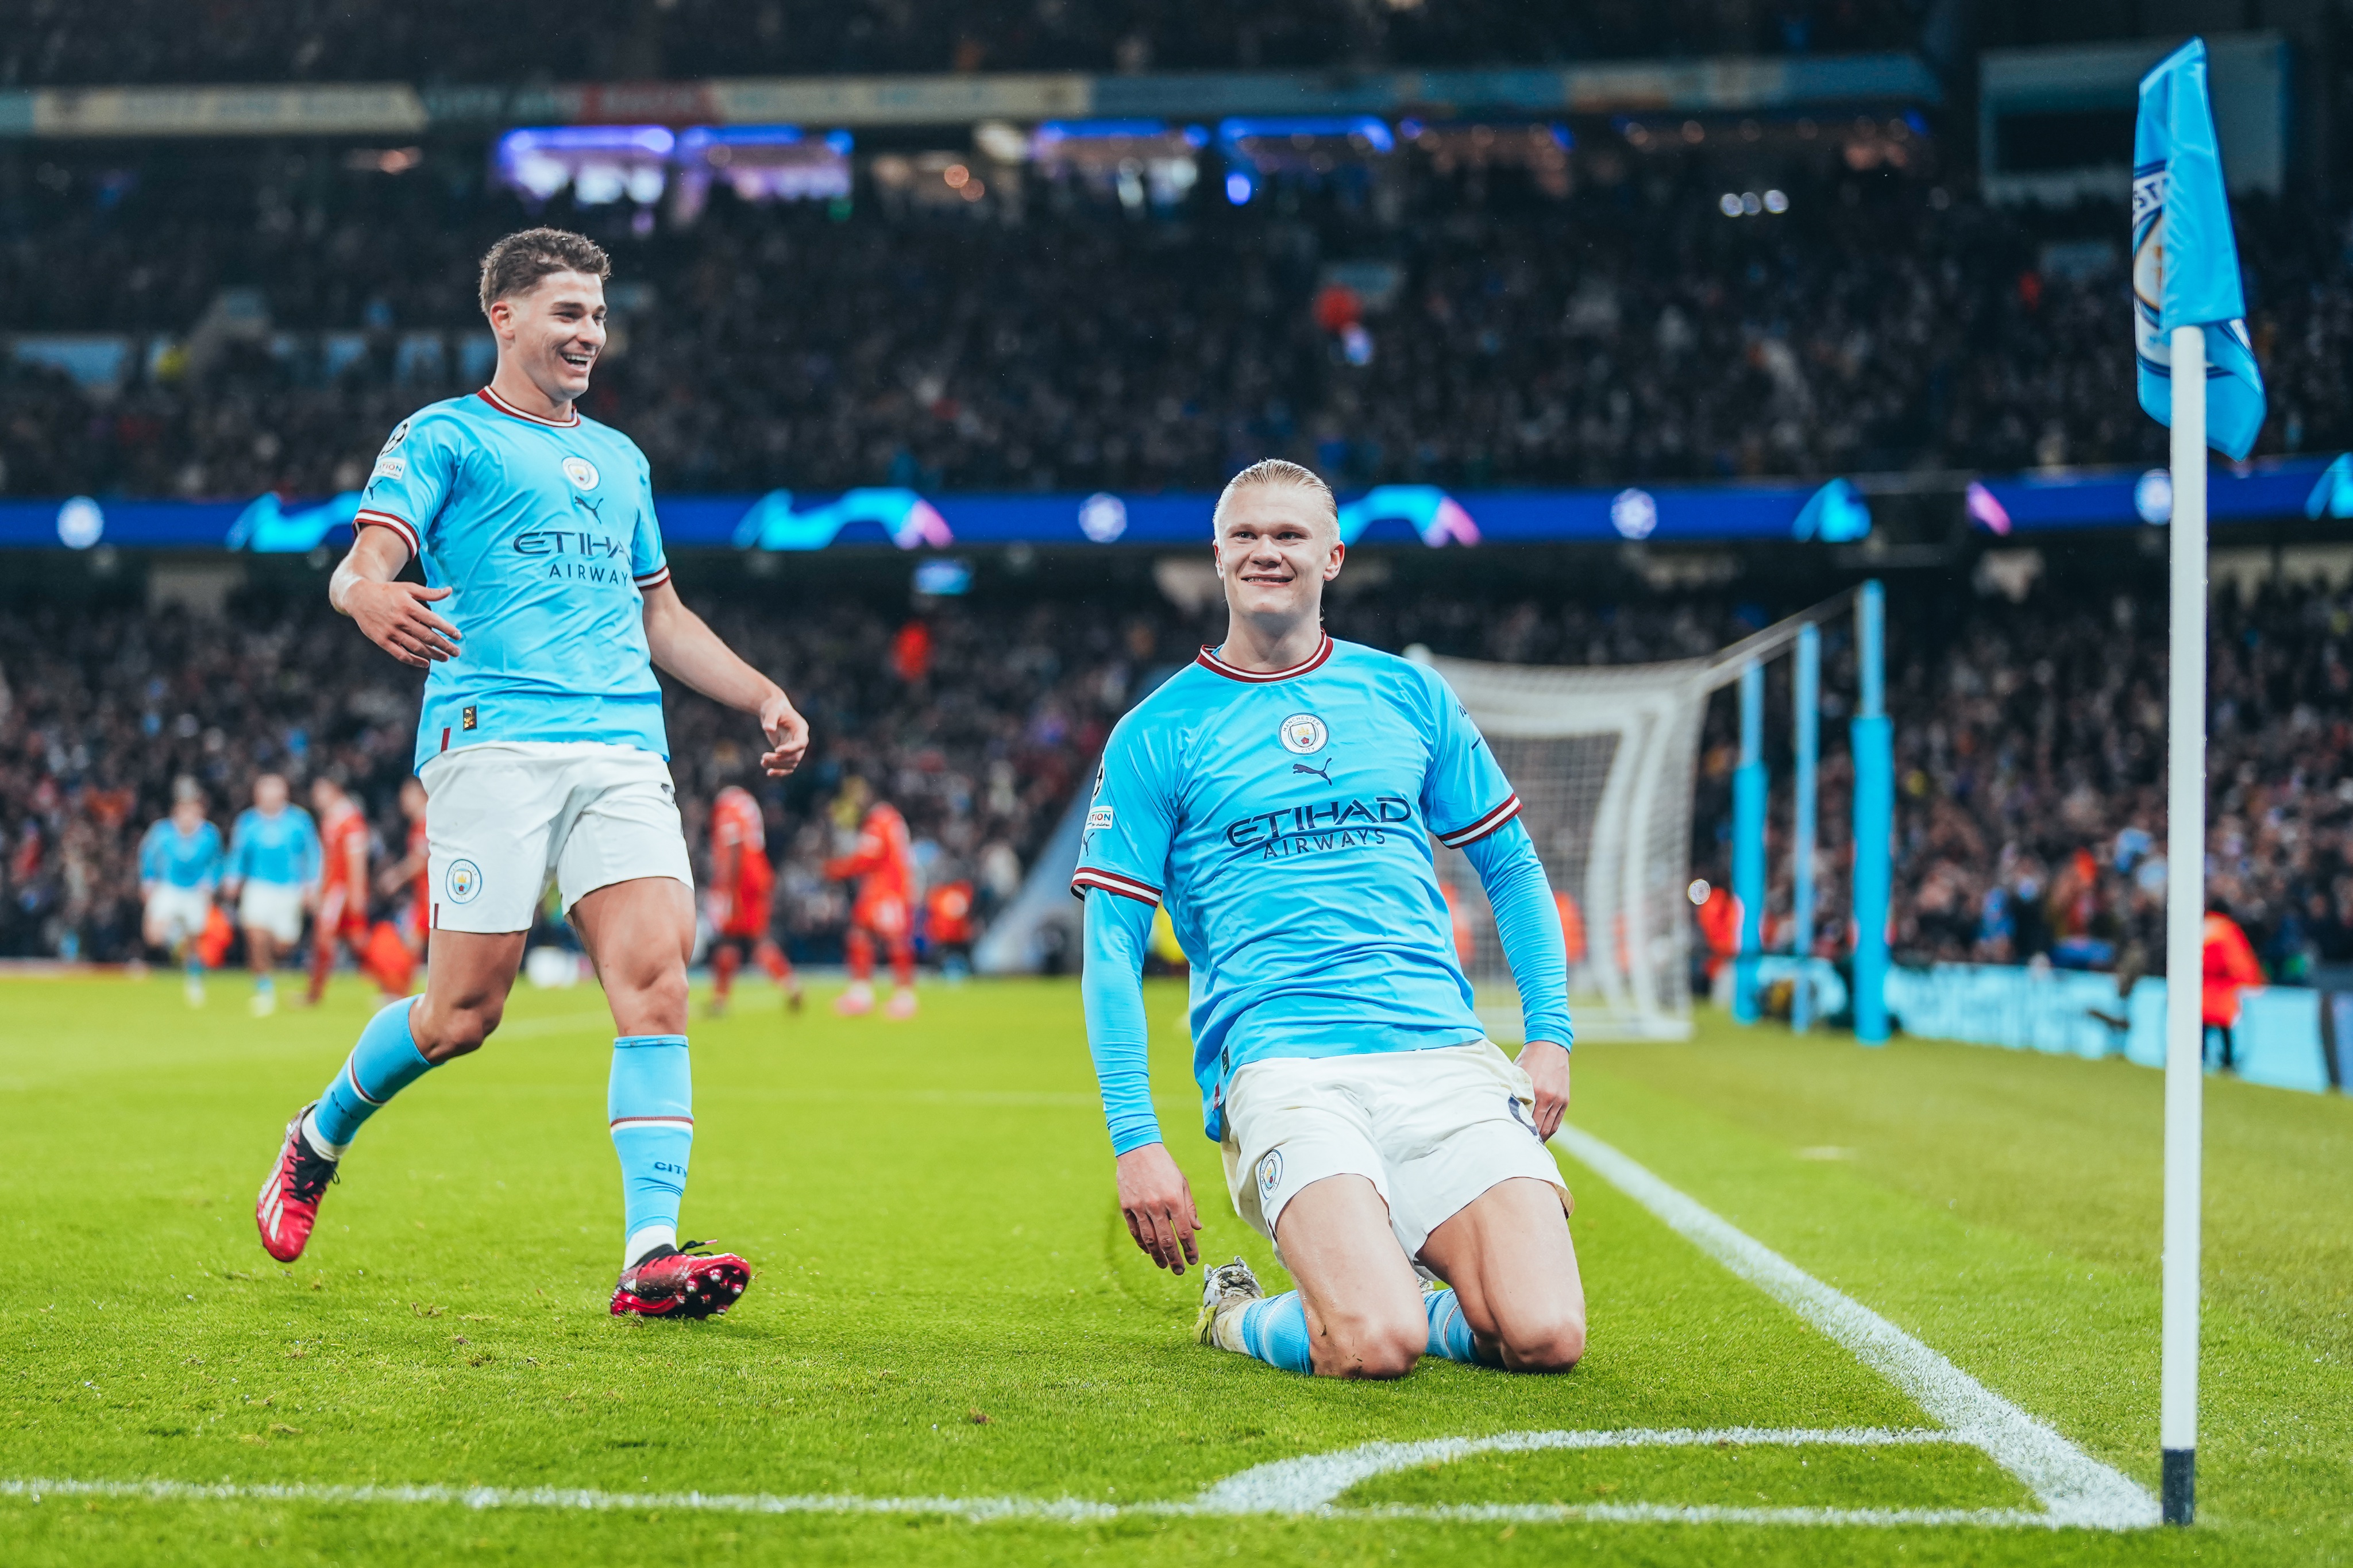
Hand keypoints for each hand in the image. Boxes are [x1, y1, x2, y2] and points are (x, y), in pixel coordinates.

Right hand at [346, 579, 459, 666]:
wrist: (359, 597)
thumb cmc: (388, 592)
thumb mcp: (408, 588)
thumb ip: (429, 593)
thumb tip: (450, 591)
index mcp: (409, 606)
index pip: (433, 620)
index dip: (447, 629)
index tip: (458, 636)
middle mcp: (401, 620)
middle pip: (427, 637)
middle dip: (444, 646)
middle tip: (457, 652)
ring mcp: (391, 632)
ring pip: (416, 647)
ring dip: (433, 655)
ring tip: (446, 658)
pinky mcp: (382, 641)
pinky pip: (400, 654)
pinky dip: (414, 661)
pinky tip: (426, 663)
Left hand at [758, 688, 809, 775]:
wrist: (773, 710)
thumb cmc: (773, 707)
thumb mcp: (772, 709)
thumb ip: (770, 718)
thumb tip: (768, 729)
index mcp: (801, 728)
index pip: (801, 743)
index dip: (791, 749)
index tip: (777, 750)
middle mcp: (800, 739)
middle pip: (796, 756)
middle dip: (780, 759)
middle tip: (764, 757)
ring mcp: (795, 747)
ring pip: (791, 763)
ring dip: (778, 766)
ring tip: (762, 762)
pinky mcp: (787, 752)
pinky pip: (787, 766)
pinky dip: (779, 771)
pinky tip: (769, 773)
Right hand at [1114, 1142, 1200, 1274]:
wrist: (1137, 1149)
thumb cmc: (1164, 1166)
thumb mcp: (1182, 1183)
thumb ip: (1189, 1207)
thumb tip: (1197, 1228)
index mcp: (1173, 1199)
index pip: (1184, 1232)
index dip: (1190, 1249)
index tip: (1193, 1259)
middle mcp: (1156, 1206)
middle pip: (1167, 1241)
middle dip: (1174, 1259)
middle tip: (1179, 1270)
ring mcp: (1139, 1207)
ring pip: (1149, 1240)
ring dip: (1158, 1256)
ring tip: (1164, 1266)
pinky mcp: (1126, 1206)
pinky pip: (1135, 1231)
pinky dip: (1142, 1244)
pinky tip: (1148, 1251)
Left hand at [1521, 1040, 1569, 1140]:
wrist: (1549, 1047)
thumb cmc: (1527, 1060)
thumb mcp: (1516, 1075)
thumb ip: (1513, 1093)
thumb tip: (1503, 1111)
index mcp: (1533, 1092)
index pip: (1526, 1121)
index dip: (1520, 1132)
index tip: (1513, 1139)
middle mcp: (1547, 1098)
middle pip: (1539, 1128)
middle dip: (1530, 1139)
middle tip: (1521, 1146)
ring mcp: (1558, 1100)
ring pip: (1549, 1128)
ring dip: (1541, 1137)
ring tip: (1531, 1143)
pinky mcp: (1564, 1100)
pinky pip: (1557, 1121)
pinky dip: (1549, 1130)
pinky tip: (1541, 1134)